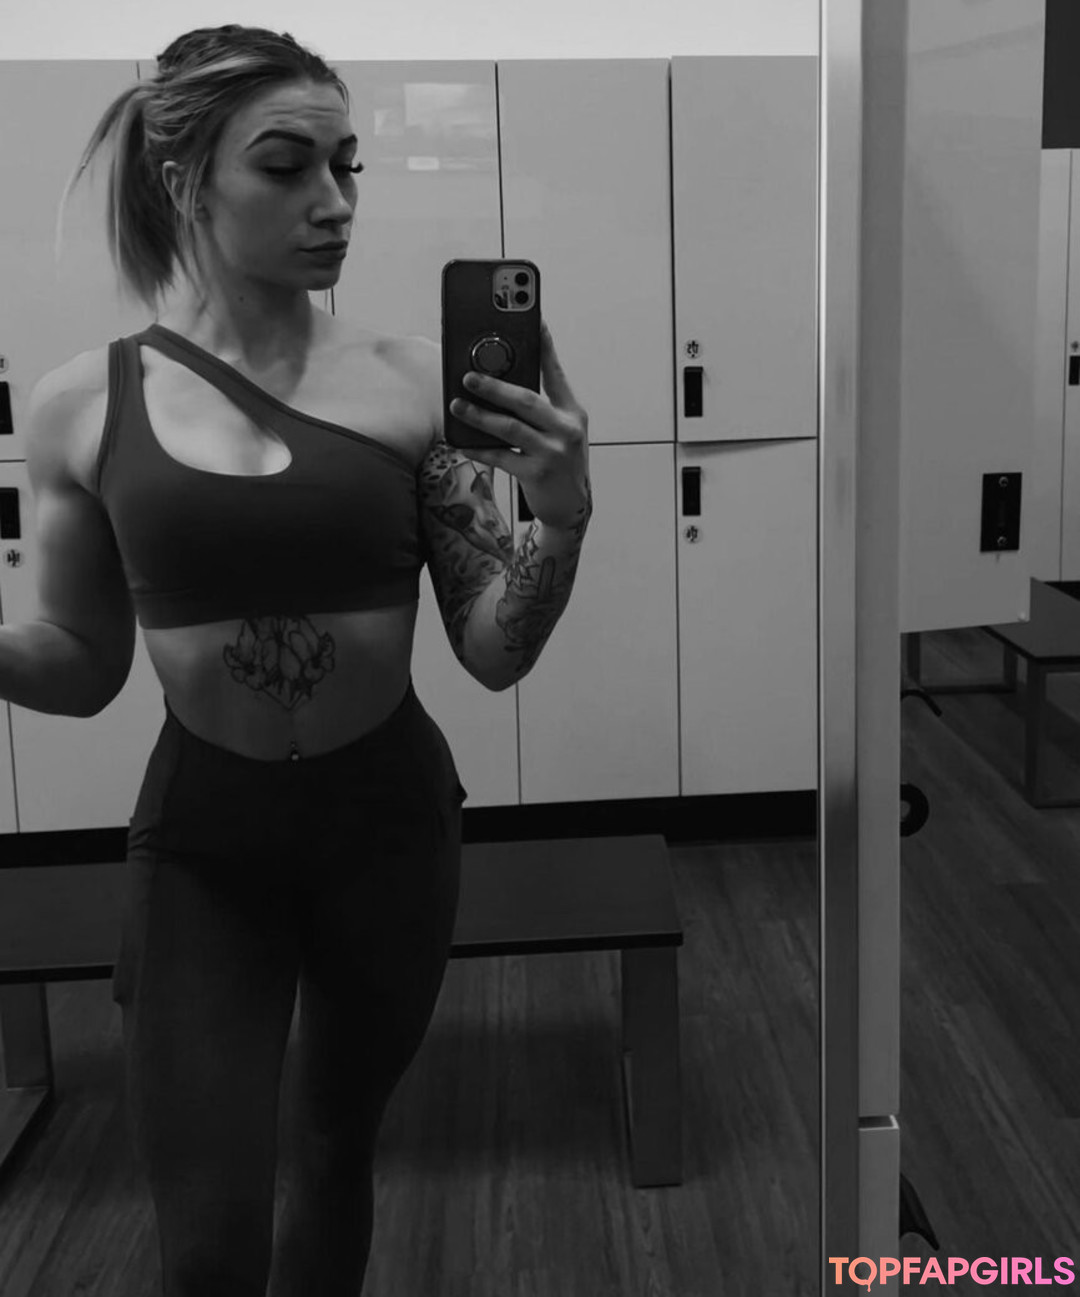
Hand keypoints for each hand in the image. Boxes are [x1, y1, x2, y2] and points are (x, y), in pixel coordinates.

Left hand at [448, 318, 590, 530]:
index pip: (556, 373)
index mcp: (573, 413)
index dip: (545, 345)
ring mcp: (552, 453)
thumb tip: (499, 386)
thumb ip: (540, 410)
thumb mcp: (561, 432)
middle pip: (526, 400)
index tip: (534, 320)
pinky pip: (501, 457)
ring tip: (457, 406)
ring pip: (510, 428)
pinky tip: (462, 443)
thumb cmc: (561, 464)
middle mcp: (566, 429)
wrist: (571, 507)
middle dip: (494, 386)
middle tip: (468, 377)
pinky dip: (479, 449)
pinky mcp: (536, 475)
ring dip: (479, 415)